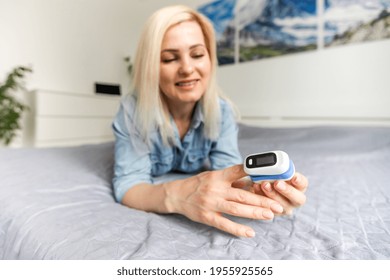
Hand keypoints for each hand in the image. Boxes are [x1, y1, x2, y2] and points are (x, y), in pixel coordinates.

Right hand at [165, 164, 283, 237]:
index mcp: (218, 176)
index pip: (238, 171)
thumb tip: (254, 182)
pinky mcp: (207, 216)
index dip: (254, 172)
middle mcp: (215, 189)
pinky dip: (238, 229)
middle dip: (262, 201)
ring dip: (255, 213)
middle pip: (242, 195)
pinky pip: (224, 224)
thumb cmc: (199, 184)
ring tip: (270, 216)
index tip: (270, 176)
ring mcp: (211, 203)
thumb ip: (233, 179)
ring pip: (237, 209)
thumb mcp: (214, 176)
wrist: (176, 194)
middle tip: (277, 206)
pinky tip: (250, 232)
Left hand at [253, 173, 307, 214]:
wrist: (259, 186)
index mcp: (299, 187)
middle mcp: (294, 199)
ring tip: (264, 184)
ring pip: (282, 205)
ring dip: (272, 194)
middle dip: (287, 190)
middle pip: (298, 199)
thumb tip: (270, 162)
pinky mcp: (273, 212)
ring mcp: (284, 208)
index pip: (303, 184)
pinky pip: (268, 207)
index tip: (294, 177)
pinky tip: (256, 188)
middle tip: (277, 183)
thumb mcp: (276, 171)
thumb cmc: (270, 176)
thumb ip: (277, 169)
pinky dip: (261, 196)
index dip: (299, 181)